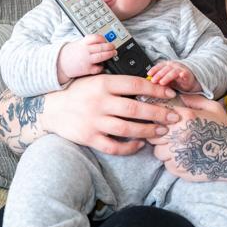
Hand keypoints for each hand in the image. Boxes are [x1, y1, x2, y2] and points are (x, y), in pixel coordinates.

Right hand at [42, 74, 180, 154]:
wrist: (52, 108)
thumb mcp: (96, 79)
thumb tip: (149, 82)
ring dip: (148, 130)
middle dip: (158, 113)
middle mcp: (99, 102)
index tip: (171, 93)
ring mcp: (94, 121)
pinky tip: (140, 144)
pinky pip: (113, 146)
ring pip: (127, 128)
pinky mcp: (89, 138)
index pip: (135, 84)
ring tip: (162, 131)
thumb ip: (118, 82)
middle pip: (135, 108)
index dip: (156, 89)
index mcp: (103, 84)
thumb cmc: (80, 92)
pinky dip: (129, 147)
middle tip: (174, 116)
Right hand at [57, 34, 115, 83]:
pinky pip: (98, 68)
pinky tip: (102, 65)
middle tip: (113, 47)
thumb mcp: (77, 44)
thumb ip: (88, 43)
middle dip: (110, 46)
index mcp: (82, 43)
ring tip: (113, 53)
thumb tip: (102, 42)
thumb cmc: (70, 54)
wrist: (59, 64)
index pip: (95, 38)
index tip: (105, 40)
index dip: (102, 38)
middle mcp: (85, 51)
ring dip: (109, 54)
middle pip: (101, 47)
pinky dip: (101, 67)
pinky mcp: (86, 69)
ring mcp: (86, 60)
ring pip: (101, 56)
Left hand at [147, 60, 201, 92]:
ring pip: (173, 72)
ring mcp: (180, 69)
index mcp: (167, 66)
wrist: (190, 80)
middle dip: (158, 75)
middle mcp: (173, 66)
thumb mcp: (166, 80)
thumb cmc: (176, 79)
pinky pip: (185, 73)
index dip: (154, 69)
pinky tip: (181, 75)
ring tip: (162, 83)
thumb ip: (158, 80)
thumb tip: (147, 84)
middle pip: (165, 69)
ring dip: (167, 77)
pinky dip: (183, 74)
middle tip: (153, 81)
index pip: (159, 66)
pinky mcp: (187, 74)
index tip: (149, 74)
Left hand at [148, 94, 226, 184]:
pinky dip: (172, 161)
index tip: (162, 119)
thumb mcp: (213, 108)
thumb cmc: (223, 130)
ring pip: (157, 150)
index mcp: (187, 117)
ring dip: (165, 149)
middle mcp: (180, 135)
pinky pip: (165, 163)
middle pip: (154, 133)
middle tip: (171, 135)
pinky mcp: (178, 168)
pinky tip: (184, 157)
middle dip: (160, 133)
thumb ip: (194, 99)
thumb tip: (178, 96)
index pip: (159, 112)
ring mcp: (177, 153)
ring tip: (178, 147)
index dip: (158, 115)